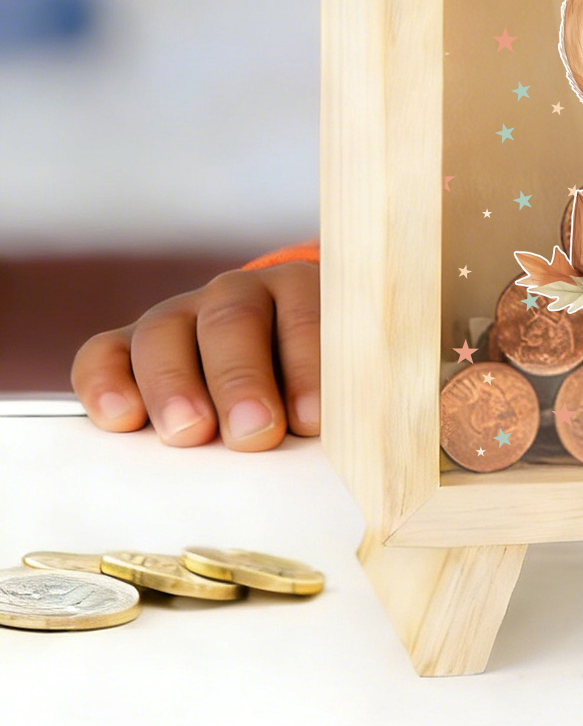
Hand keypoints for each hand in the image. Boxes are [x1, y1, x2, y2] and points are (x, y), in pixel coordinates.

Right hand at [70, 261, 320, 450]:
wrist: (269, 366)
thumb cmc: (312, 384)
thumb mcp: (336, 382)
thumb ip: (334, 399)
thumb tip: (327, 435)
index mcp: (299, 289)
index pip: (305, 316)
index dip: (307, 367)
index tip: (312, 420)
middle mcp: (236, 292)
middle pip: (232, 321)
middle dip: (242, 380)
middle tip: (255, 432)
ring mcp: (179, 314)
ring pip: (164, 332)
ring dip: (176, 385)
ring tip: (191, 432)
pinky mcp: (127, 346)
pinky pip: (104, 354)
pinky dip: (106, 384)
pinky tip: (122, 420)